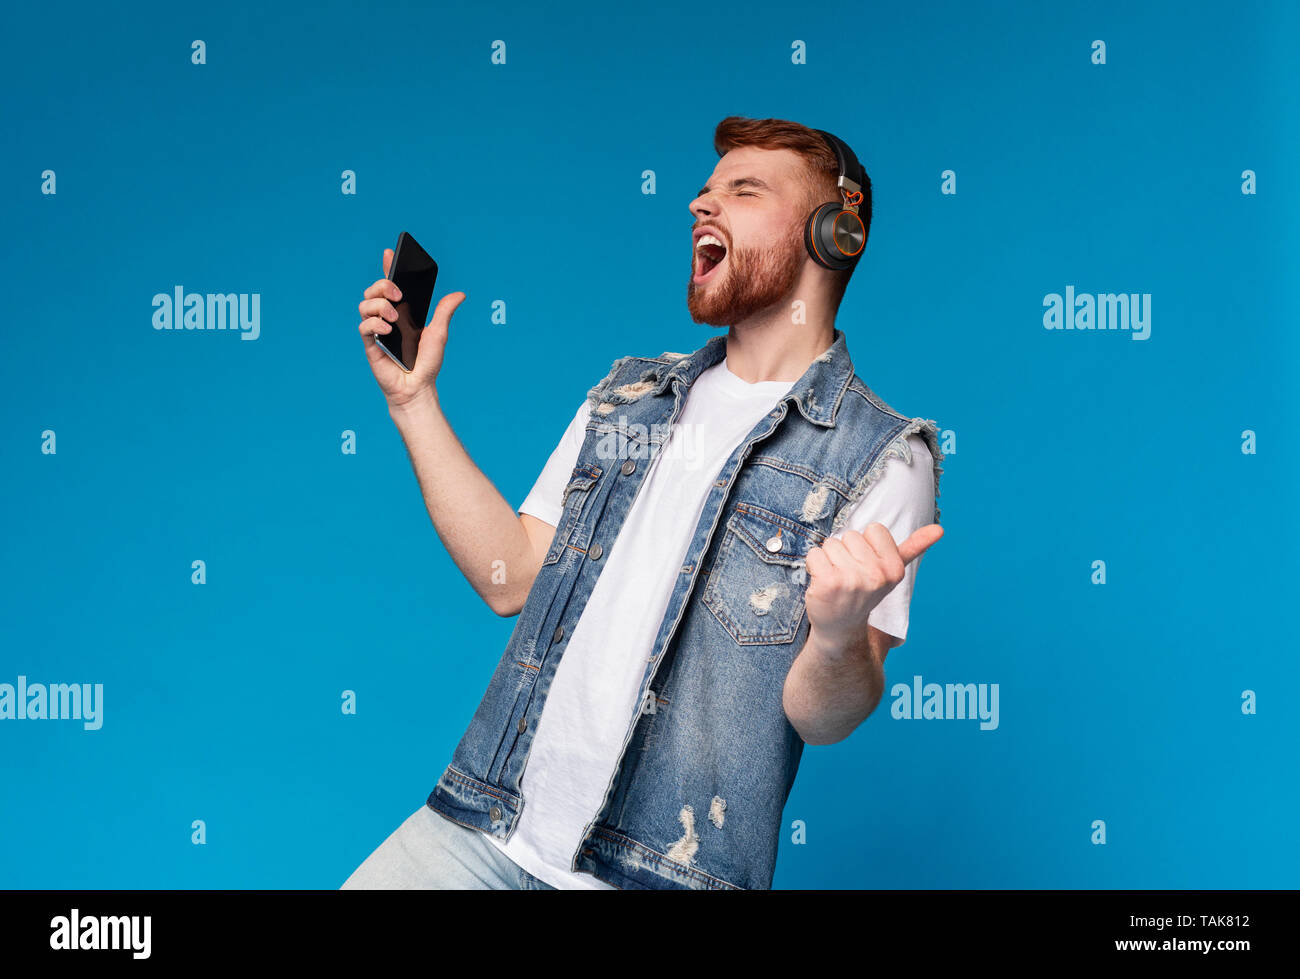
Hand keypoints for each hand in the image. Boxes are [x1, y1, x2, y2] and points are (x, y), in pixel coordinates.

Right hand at [357, 247, 465, 408]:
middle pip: (374, 290)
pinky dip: (374, 324)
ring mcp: (377, 330)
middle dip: (383, 285)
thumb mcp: (439, 333)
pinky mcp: (371, 344)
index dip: (388, 268)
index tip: (389, 253)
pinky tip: (388, 330)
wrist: (418, 387)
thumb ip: (444, 312)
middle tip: (398, 293)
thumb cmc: (427, 363)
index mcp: (403, 311)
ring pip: (365, 305)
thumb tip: (460, 294)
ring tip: (394, 317)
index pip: (391, 285)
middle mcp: (387, 318)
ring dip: (379, 305)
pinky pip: (364, 327)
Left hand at [803, 523, 943, 654]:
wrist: (841, 628)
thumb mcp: (891, 572)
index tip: (866, 566)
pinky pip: (815, 553)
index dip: (866, 545)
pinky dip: (814, 566)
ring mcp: (851, 579)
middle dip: (846, 552)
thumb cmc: (864, 593)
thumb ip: (914, 548)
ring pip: (831, 543)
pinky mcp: (828, 583)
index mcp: (894, 569)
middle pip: (850, 535)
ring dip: (829, 559)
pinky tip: (822, 583)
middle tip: (849, 577)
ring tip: (836, 581)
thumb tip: (939, 529)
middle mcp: (876, 575)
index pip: (874, 529)